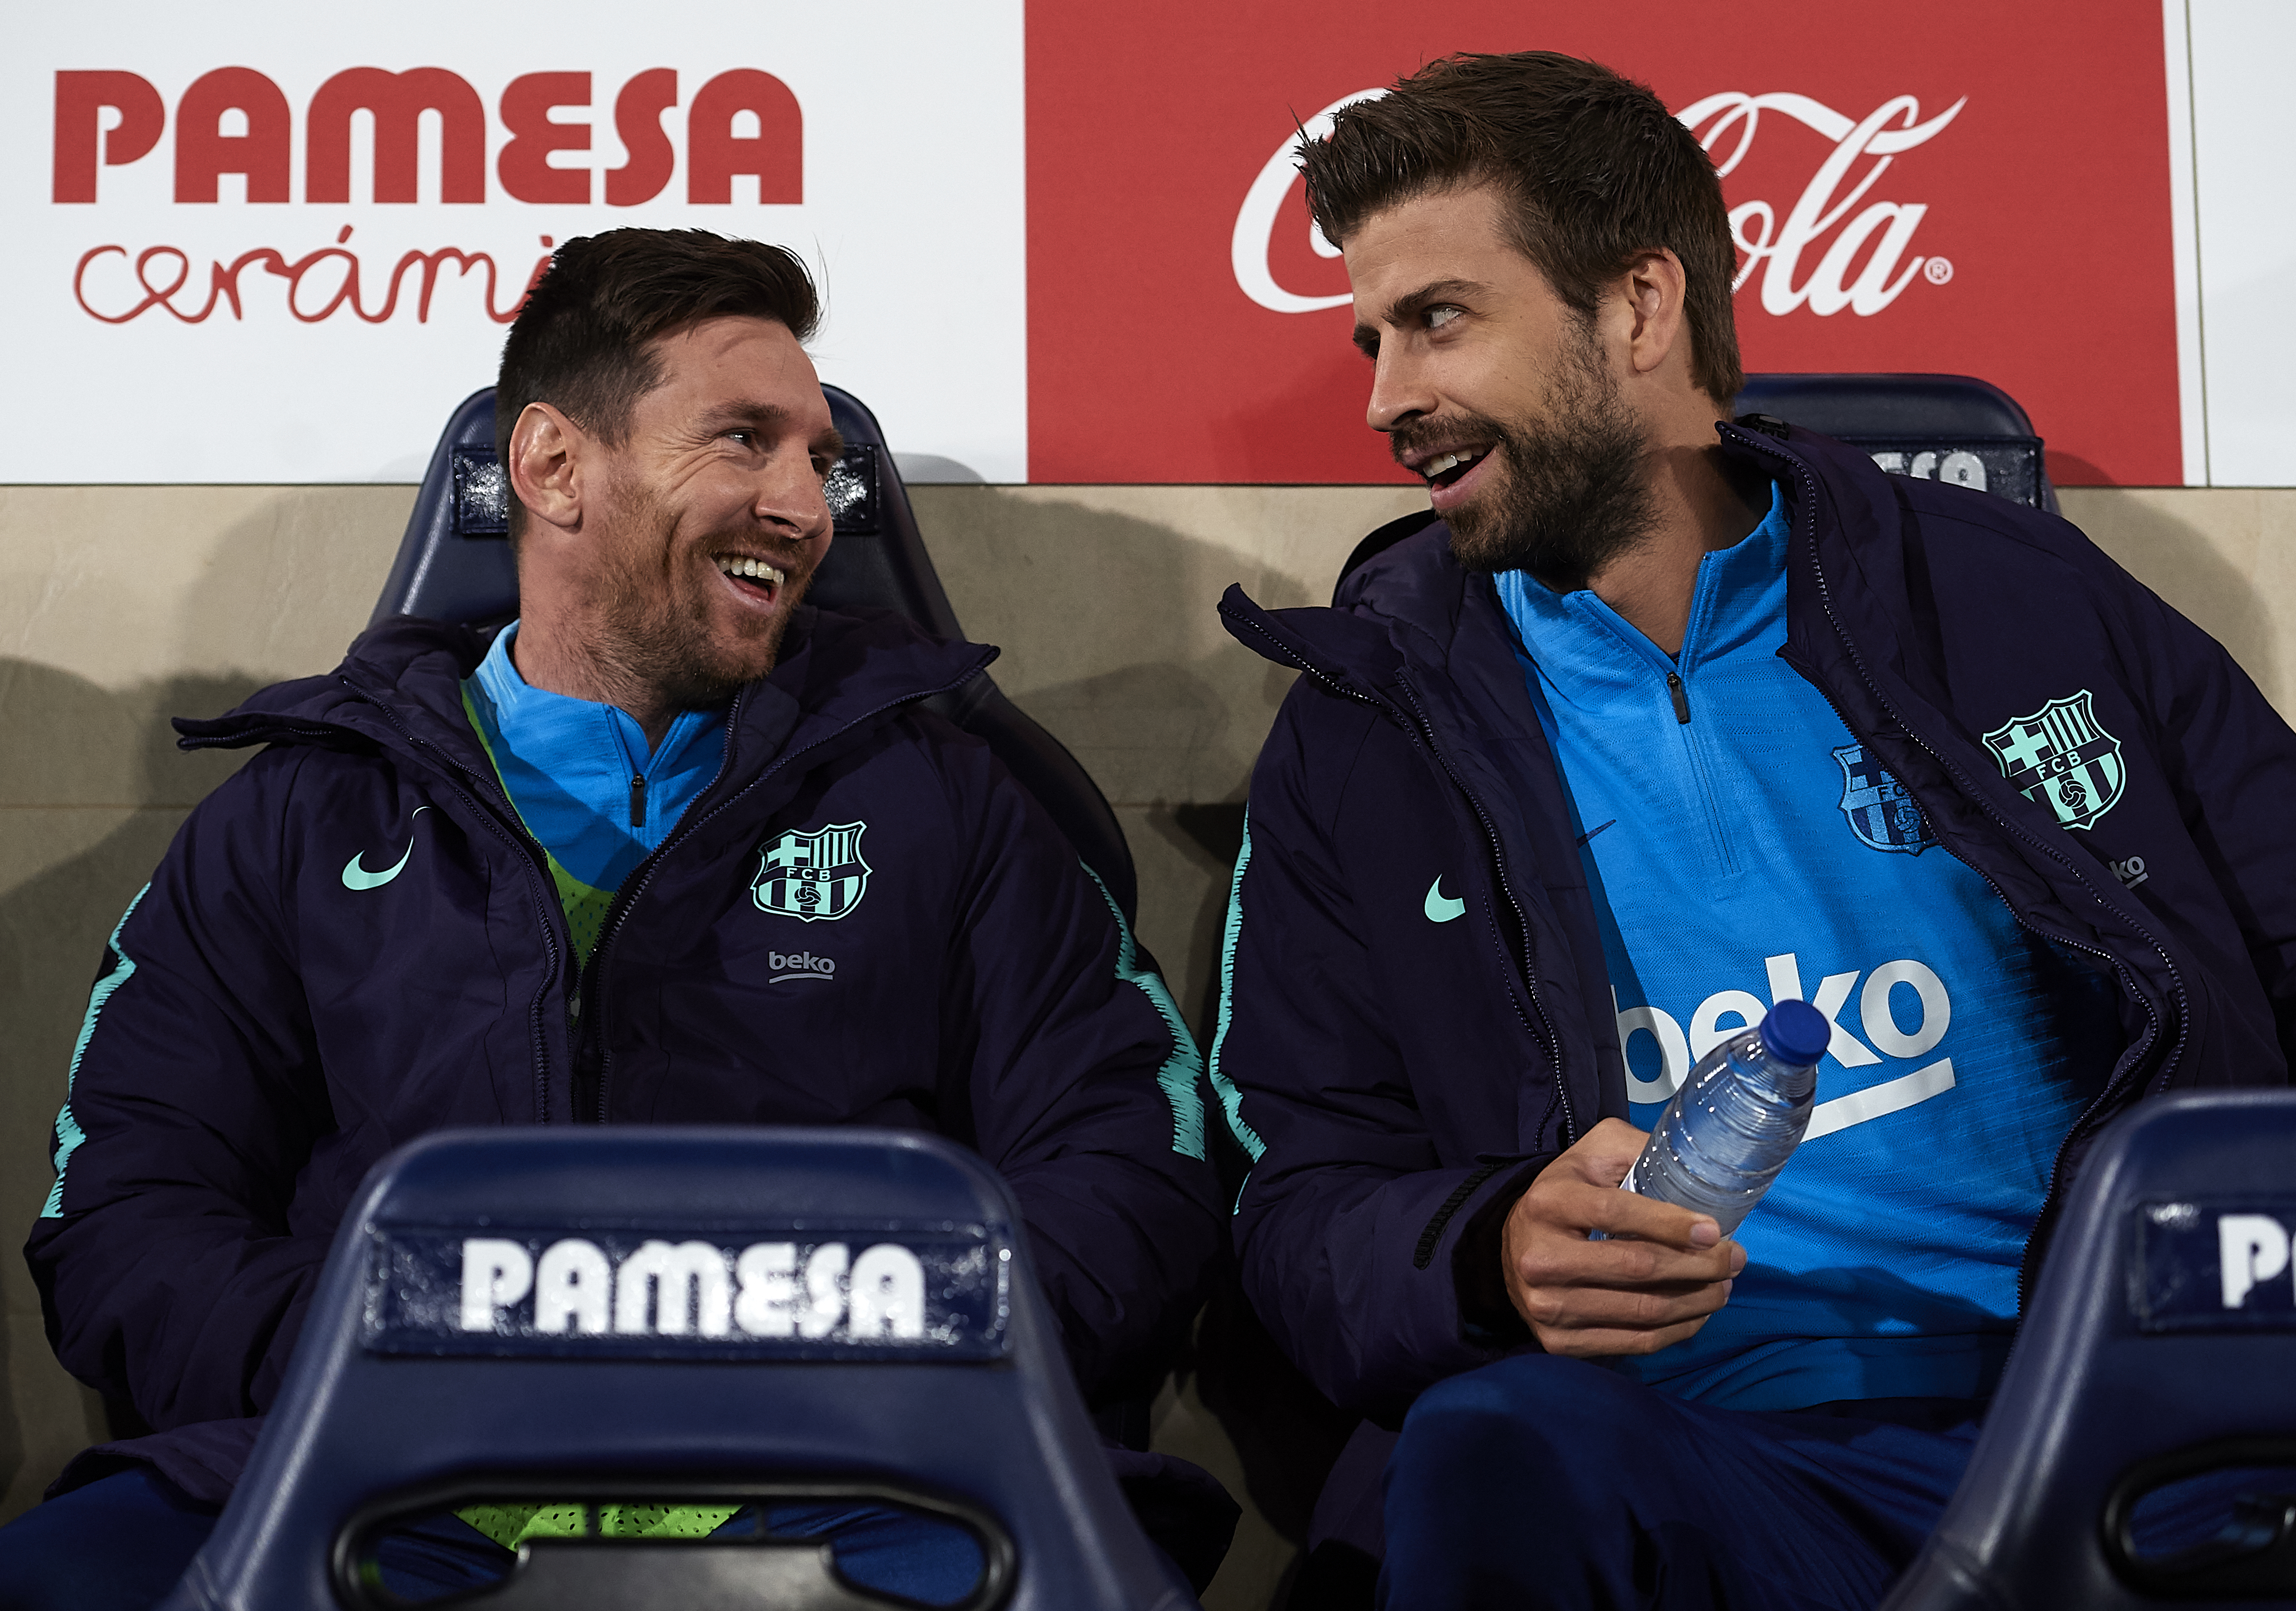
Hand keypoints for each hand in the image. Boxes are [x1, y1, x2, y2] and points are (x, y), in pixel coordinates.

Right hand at [1499, 1117, 1744, 1356]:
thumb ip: (1635, 1151)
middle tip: (1735, 1259)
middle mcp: (1541, 1258)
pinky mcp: (1557, 1342)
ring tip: (1724, 1286)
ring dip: (1697, 1302)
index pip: (1617, 1215)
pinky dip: (1677, 1331)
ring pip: (1643, 1311)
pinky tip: (1698, 1314)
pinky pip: (1634, 1343)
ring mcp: (1547, 1306)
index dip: (1672, 1225)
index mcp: (1550, 1203)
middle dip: (1700, 1266)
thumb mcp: (1591, 1156)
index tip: (1715, 1231)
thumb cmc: (1565, 1196)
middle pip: (1637, 1267)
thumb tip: (1694, 1166)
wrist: (1511, 1249)